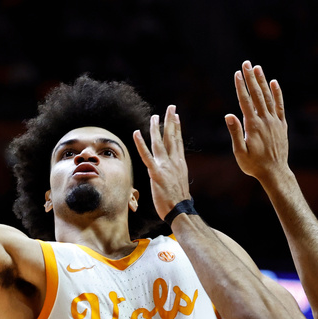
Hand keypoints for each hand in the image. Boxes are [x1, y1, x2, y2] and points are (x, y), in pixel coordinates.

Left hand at [132, 105, 190, 220]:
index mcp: (180, 163)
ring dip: (157, 128)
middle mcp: (174, 162)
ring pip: (159, 143)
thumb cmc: (179, 201)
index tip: (177, 116)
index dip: (177, 128)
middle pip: (172, 137)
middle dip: (171, 121)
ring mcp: (165, 166)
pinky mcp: (156, 173)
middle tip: (171, 108)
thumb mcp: (179, 184)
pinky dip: (140, 143)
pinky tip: (136, 133)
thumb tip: (172, 171)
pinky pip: (146, 156)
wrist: (181, 210)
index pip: (178, 142)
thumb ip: (174, 173)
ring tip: (155, 116)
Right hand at [225, 61, 289, 183]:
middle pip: (257, 95)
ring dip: (263, 81)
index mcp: (253, 126)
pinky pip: (280, 106)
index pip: (246, 102)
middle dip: (251, 78)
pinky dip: (277, 93)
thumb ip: (235, 133)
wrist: (275, 172)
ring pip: (269, 97)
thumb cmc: (254, 165)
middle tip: (246, 63)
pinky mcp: (282, 125)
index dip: (241, 87)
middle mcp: (265, 120)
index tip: (237, 73)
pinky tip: (274, 82)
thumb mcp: (240, 152)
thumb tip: (229, 115)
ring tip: (257, 68)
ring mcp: (275, 122)